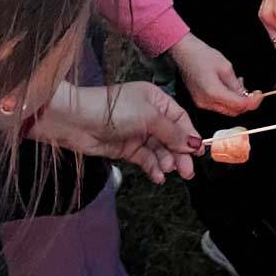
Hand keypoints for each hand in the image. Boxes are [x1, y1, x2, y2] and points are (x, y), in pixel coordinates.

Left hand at [30, 81, 200, 184]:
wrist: (77, 121)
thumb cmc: (113, 109)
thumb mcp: (150, 116)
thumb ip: (173, 132)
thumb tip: (194, 143)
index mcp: (156, 99)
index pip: (180, 119)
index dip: (190, 135)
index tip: (198, 152)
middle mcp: (149, 115)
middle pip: (172, 137)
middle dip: (180, 154)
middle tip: (188, 171)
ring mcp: (137, 132)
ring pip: (160, 150)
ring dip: (167, 162)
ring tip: (169, 171)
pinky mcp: (127, 148)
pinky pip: (146, 159)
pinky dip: (153, 167)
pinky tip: (157, 176)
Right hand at [170, 33, 260, 116]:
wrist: (184, 52)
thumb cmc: (202, 55)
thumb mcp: (226, 67)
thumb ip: (236, 85)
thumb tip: (246, 96)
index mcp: (213, 92)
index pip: (239, 105)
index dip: (253, 102)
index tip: (260, 95)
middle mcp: (206, 102)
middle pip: (233, 112)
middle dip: (246, 104)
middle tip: (254, 93)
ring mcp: (202, 103)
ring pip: (227, 111)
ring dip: (238, 103)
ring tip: (242, 87)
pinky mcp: (200, 101)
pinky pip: (219, 106)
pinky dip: (228, 101)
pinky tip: (231, 88)